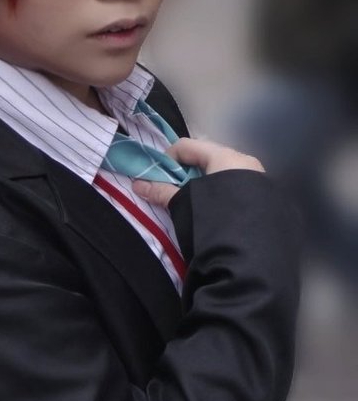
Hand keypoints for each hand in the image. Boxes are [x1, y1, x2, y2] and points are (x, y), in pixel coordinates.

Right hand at [133, 137, 264, 209]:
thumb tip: (137, 184)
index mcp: (224, 156)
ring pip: (220, 173)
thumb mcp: (183, 204)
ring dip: (202, 185)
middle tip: (174, 192)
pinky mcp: (262, 196)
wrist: (252, 254)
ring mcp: (256, 178)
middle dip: (185, 173)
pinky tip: (213, 212)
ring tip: (192, 204)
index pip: (187, 146)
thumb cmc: (215, 221)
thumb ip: (161, 191)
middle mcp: (243, 161)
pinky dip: (218, 194)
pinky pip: (234, 186)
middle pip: (205, 158)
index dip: (167, 160)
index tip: (158, 179)